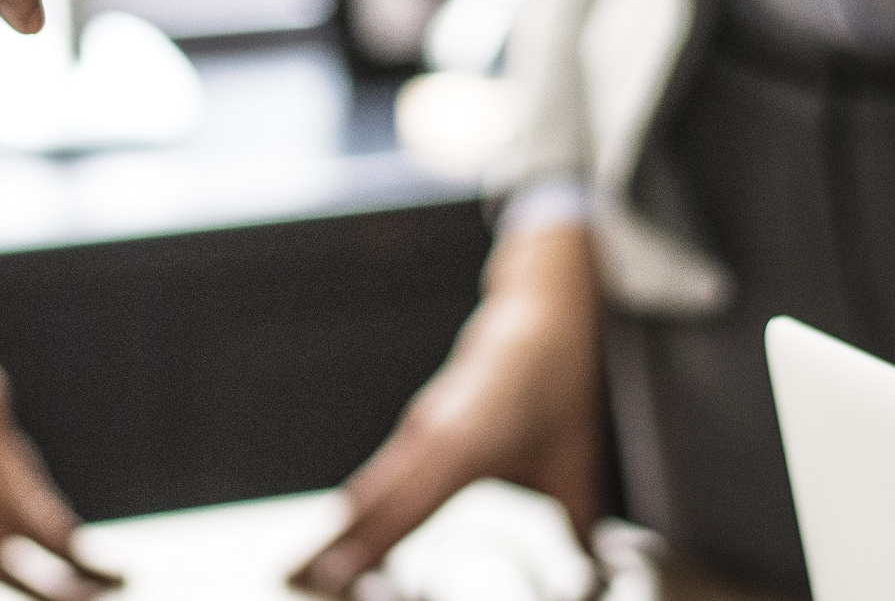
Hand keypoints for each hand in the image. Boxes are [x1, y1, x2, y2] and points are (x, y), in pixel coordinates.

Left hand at [0, 345, 119, 600]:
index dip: (37, 583)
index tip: (76, 597)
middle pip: (34, 519)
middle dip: (75, 556)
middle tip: (114, 579)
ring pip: (27, 481)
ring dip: (52, 517)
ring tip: (78, 551)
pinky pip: (8, 445)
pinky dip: (20, 475)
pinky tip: (19, 489)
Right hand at [290, 222, 602, 596]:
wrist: (537, 321)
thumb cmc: (555, 385)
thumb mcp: (577, 459)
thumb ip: (578, 520)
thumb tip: (600, 572)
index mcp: (463, 445)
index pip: (405, 509)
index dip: (368, 547)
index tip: (333, 579)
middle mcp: (427, 436)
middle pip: (366, 503)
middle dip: (329, 546)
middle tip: (294, 580)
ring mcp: (416, 431)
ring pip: (366, 490)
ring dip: (336, 531)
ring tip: (305, 571)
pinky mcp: (417, 430)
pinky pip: (377, 477)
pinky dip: (355, 509)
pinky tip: (341, 536)